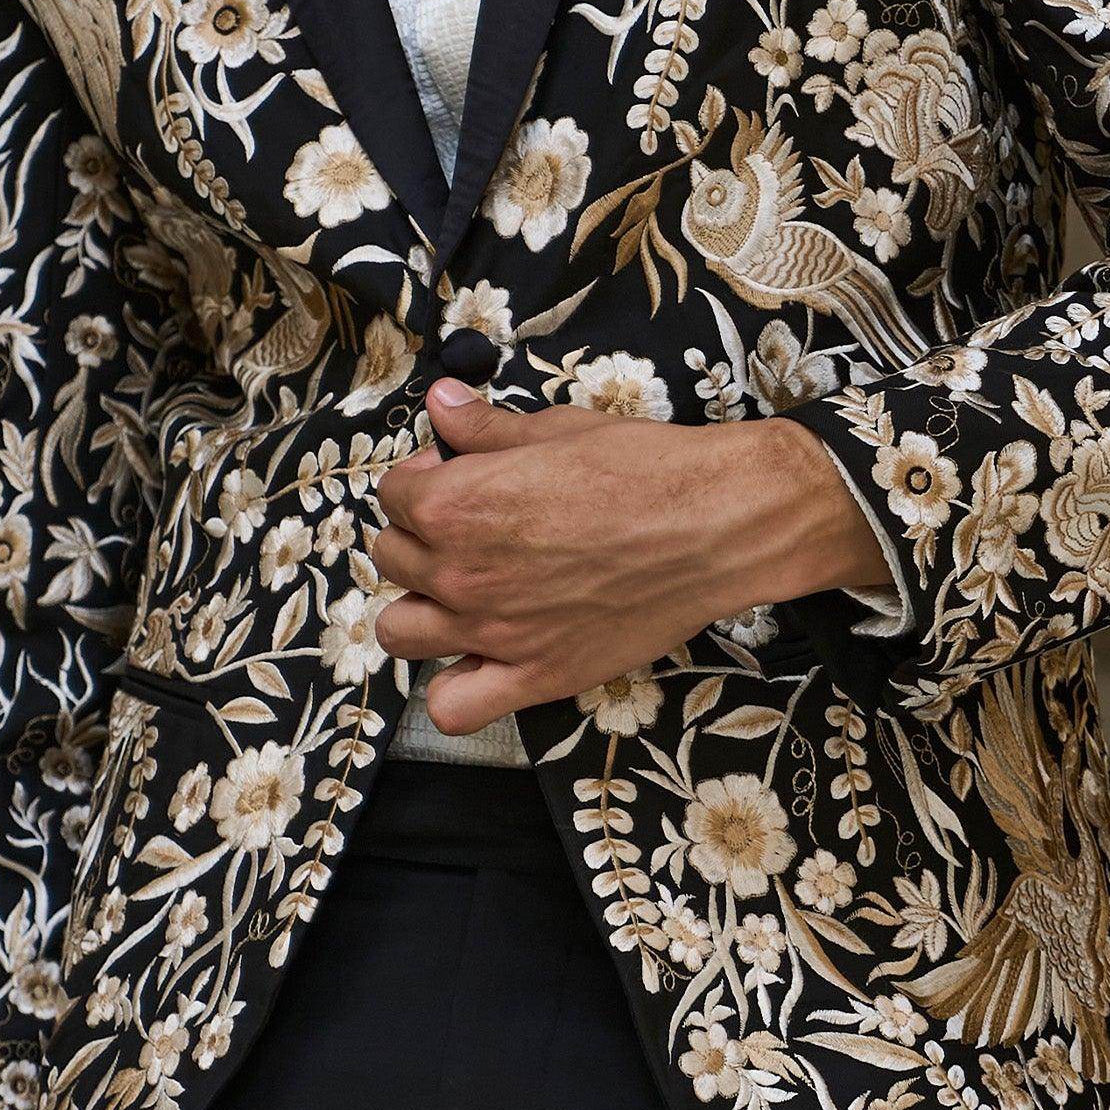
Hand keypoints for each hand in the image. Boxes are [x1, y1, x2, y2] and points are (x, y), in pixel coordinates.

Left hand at [370, 385, 885, 737]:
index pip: (395, 493)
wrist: (715, 523)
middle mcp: (460, 573)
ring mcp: (493, 633)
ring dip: (419, 609)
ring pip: (402, 631)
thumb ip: (485, 428)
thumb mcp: (556, 430)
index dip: (425, 478)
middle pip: (393, 558)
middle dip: (422, 537)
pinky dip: (454, 690)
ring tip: (459, 593)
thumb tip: (442, 402)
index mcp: (455, 504)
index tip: (460, 476)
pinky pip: (454, 707)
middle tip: (471, 529)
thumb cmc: (643, 469)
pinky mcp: (534, 677)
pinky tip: (476, 662)